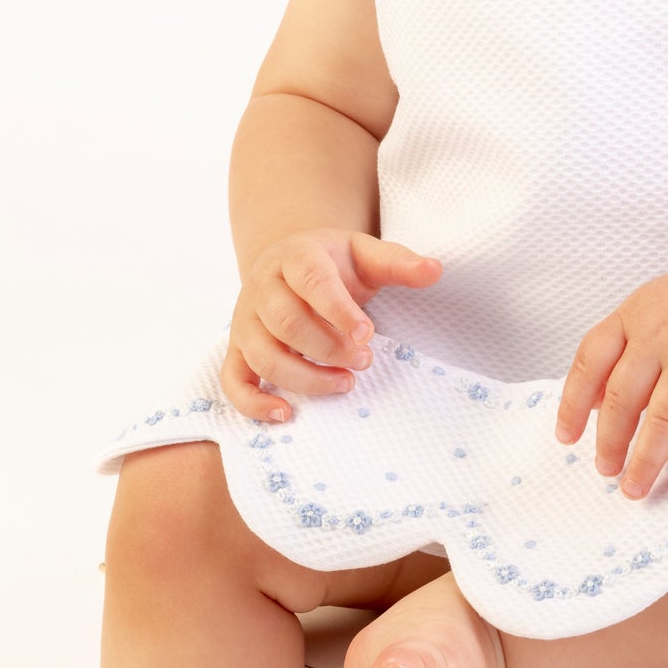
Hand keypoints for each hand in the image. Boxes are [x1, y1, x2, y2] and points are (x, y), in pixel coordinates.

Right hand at [220, 228, 441, 423]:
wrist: (290, 263)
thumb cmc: (334, 263)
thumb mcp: (366, 254)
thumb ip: (398, 262)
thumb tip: (434, 271)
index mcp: (296, 256)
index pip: (312, 281)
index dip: (339, 310)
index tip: (368, 334)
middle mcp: (262, 287)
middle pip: (287, 323)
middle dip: (329, 348)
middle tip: (365, 360)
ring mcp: (245, 320)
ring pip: (263, 356)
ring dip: (305, 377)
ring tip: (345, 383)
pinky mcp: (237, 348)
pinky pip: (233, 380)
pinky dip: (253, 403)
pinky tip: (286, 414)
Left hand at [553, 258, 667, 497]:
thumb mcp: (645, 310)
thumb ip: (616, 350)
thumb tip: (591, 404)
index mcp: (632, 320)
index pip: (590, 363)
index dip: (572, 404)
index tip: (566, 438)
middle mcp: (661, 339)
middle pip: (623, 397)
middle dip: (610, 441)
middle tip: (606, 471)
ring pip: (664, 416)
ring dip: (647, 458)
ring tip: (634, 487)